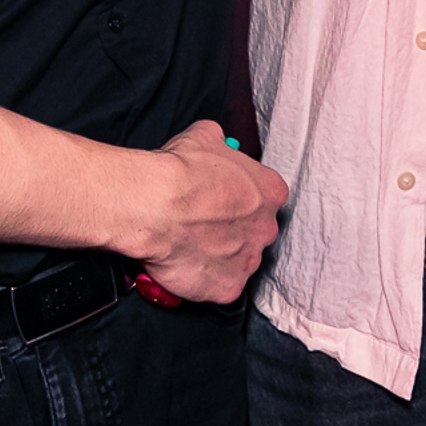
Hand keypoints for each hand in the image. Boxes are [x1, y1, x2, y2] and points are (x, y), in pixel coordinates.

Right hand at [126, 120, 288, 303]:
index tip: (224, 200)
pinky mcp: (228, 289)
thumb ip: (222, 145)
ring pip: (240, 260)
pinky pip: (221, 286)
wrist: (156, 205)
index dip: (243, 198)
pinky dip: (205, 279)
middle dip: (235, 228)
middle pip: (256, 230)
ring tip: (192, 245)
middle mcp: (266, 228)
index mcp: (270, 191)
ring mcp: (249, 261)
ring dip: (221, 255)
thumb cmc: (181, 170)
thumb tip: (218, 144)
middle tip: (205, 223)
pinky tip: (187, 264)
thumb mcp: (207, 137)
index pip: (266, 196)